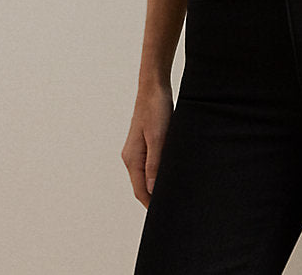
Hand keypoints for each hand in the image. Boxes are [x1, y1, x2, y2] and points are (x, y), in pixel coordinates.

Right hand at [121, 84, 173, 207]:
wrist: (154, 87)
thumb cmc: (156, 110)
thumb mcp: (158, 138)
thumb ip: (154, 164)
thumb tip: (152, 189)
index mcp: (131, 158)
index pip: (139, 190)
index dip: (151, 204)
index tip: (163, 215)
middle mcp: (131, 156)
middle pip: (141, 185)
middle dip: (153, 197)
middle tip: (170, 207)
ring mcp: (137, 149)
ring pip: (145, 174)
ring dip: (155, 185)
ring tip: (170, 194)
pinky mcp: (144, 142)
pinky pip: (149, 164)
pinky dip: (157, 172)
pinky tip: (168, 173)